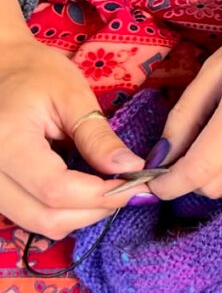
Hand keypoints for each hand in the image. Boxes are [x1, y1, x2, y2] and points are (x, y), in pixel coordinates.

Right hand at [0, 0, 147, 238]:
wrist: (2, 69)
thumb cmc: (38, 73)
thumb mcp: (73, 96)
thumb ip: (98, 136)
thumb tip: (132, 169)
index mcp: (8, 143)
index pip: (56, 190)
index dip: (101, 195)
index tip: (137, 185)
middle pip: (45, 217)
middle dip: (94, 211)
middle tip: (131, 190)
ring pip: (36, 223)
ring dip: (80, 215)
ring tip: (112, 189)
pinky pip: (29, 215)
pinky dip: (62, 210)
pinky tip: (87, 190)